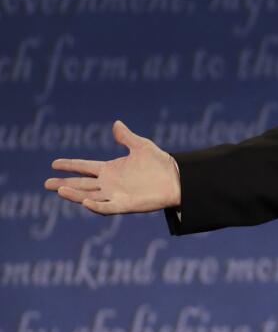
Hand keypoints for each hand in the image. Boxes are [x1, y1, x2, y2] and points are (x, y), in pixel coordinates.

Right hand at [44, 120, 181, 214]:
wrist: (178, 178)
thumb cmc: (160, 163)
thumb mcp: (142, 146)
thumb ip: (127, 138)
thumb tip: (116, 123)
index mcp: (111, 170)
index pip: (85, 168)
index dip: (70, 165)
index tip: (54, 163)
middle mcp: (110, 184)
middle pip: (82, 185)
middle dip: (64, 184)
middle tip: (46, 183)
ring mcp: (116, 195)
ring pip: (89, 197)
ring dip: (75, 195)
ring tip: (60, 190)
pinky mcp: (126, 205)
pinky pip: (108, 208)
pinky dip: (96, 206)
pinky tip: (85, 202)